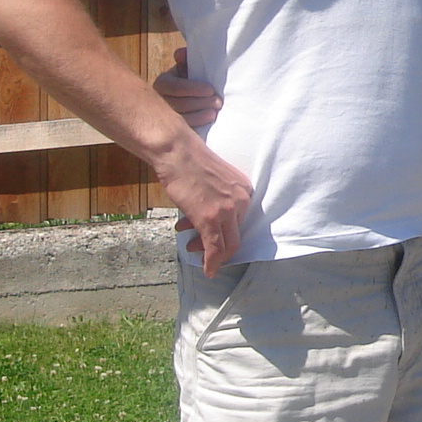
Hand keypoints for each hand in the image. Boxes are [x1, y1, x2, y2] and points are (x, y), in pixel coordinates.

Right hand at [153, 47, 222, 128]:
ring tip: (214, 113)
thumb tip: (180, 54)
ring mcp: (165, 118)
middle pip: (178, 104)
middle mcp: (160, 101)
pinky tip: (208, 122)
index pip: (174, 87)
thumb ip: (187, 58)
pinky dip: (197, 127)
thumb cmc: (194, 79)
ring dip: (199, 116)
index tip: (210, 90)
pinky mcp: (173, 131)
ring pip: (180, 119)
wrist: (196, 96)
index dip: (193, 88)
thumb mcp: (190, 66)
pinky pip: (184, 131)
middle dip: (200, 103)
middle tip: (218, 102)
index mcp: (163, 83)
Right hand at [158, 135, 253, 274]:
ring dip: (208, 253)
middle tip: (199, 247)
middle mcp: (241, 200)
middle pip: (236, 236)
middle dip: (218, 248)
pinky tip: (206, 270)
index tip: (212, 239)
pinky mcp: (210, 217)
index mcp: (244, 190)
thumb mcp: (214, 180)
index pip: (240, 222)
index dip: (226, 235)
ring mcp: (226, 210)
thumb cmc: (189, 163)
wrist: (177, 152)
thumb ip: (218, 199)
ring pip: (226, 245)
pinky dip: (211, 263)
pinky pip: (214, 248)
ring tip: (190, 245)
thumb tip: (207, 219)